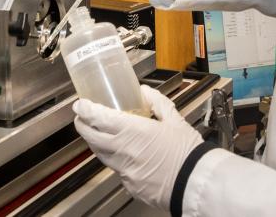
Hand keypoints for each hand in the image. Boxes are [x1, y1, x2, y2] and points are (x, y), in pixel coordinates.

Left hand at [73, 85, 202, 209]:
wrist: (195, 183)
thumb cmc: (187, 152)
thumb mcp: (175, 120)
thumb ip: (157, 103)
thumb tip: (145, 92)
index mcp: (133, 132)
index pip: (99, 118)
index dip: (85, 111)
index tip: (80, 105)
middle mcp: (123, 151)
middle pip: (92, 138)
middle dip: (83, 126)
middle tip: (81, 118)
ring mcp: (124, 170)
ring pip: (102, 155)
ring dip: (97, 143)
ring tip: (98, 134)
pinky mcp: (129, 185)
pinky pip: (117, 170)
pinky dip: (116, 160)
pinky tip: (124, 155)